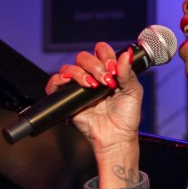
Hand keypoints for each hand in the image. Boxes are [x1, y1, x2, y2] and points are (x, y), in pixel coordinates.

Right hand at [49, 43, 141, 188]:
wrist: (116, 138)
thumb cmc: (126, 118)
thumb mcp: (133, 92)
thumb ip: (128, 72)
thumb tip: (126, 53)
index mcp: (107, 72)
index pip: (100, 51)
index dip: (105, 55)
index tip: (113, 69)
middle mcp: (91, 77)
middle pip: (83, 57)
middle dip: (95, 65)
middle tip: (106, 80)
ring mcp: (78, 88)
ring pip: (69, 68)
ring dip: (80, 73)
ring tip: (91, 86)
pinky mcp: (67, 100)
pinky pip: (54, 84)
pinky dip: (58, 80)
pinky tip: (69, 82)